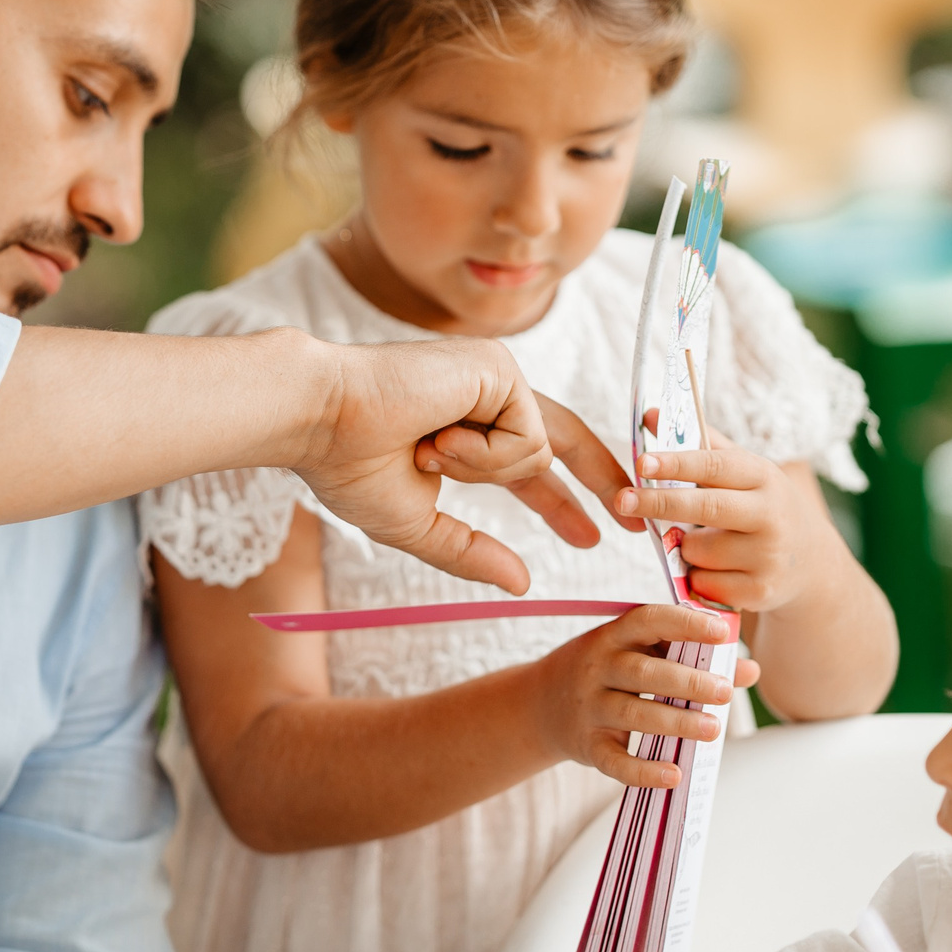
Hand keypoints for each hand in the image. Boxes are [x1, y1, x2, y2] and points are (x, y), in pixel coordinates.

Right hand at [297, 339, 634, 591]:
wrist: (318, 418)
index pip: (530, 465)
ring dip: (484, 473)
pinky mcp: (500, 367)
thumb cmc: (348, 465)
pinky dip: (482, 455)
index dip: (562, 502)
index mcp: (467, 428)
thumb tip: (521, 584)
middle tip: (632, 521)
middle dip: (600, 479)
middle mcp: (487, 395)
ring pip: (537, 451)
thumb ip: (469, 553)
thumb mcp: (418, 525)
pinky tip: (437, 439)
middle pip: (564, 439)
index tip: (591, 534)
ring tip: (426, 455)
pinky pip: (524, 438)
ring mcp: (496, 376)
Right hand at [534, 603, 758, 787]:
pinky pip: (614, 761)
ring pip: (633, 714)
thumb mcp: (639, 654)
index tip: (721, 631)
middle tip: (724, 692)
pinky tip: (673, 775)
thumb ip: (692, 657)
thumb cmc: (608, 672)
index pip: (648, 620)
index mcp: (613, 636)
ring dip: (676, 723)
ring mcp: (589, 708)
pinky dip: (643, 771)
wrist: (539, 704)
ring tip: (713, 730)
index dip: (685, 624)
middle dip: (687, 682)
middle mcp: (596, 668)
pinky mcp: (587, 746)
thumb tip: (750, 670)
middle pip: (642, 673)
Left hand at [614, 437, 832, 612]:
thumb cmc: (761, 507)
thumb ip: (697, 444)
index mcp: (763, 476)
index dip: (677, 463)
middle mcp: (770, 515)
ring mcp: (768, 556)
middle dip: (660, 503)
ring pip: (698, 551)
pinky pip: (705, 584)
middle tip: (623, 500)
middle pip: (706, 507)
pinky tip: (719, 569)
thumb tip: (649, 415)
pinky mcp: (760, 592)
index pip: (715, 465)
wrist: (811, 562)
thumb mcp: (743, 471)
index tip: (642, 462)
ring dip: (685, 547)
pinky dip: (698, 577)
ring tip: (704, 542)